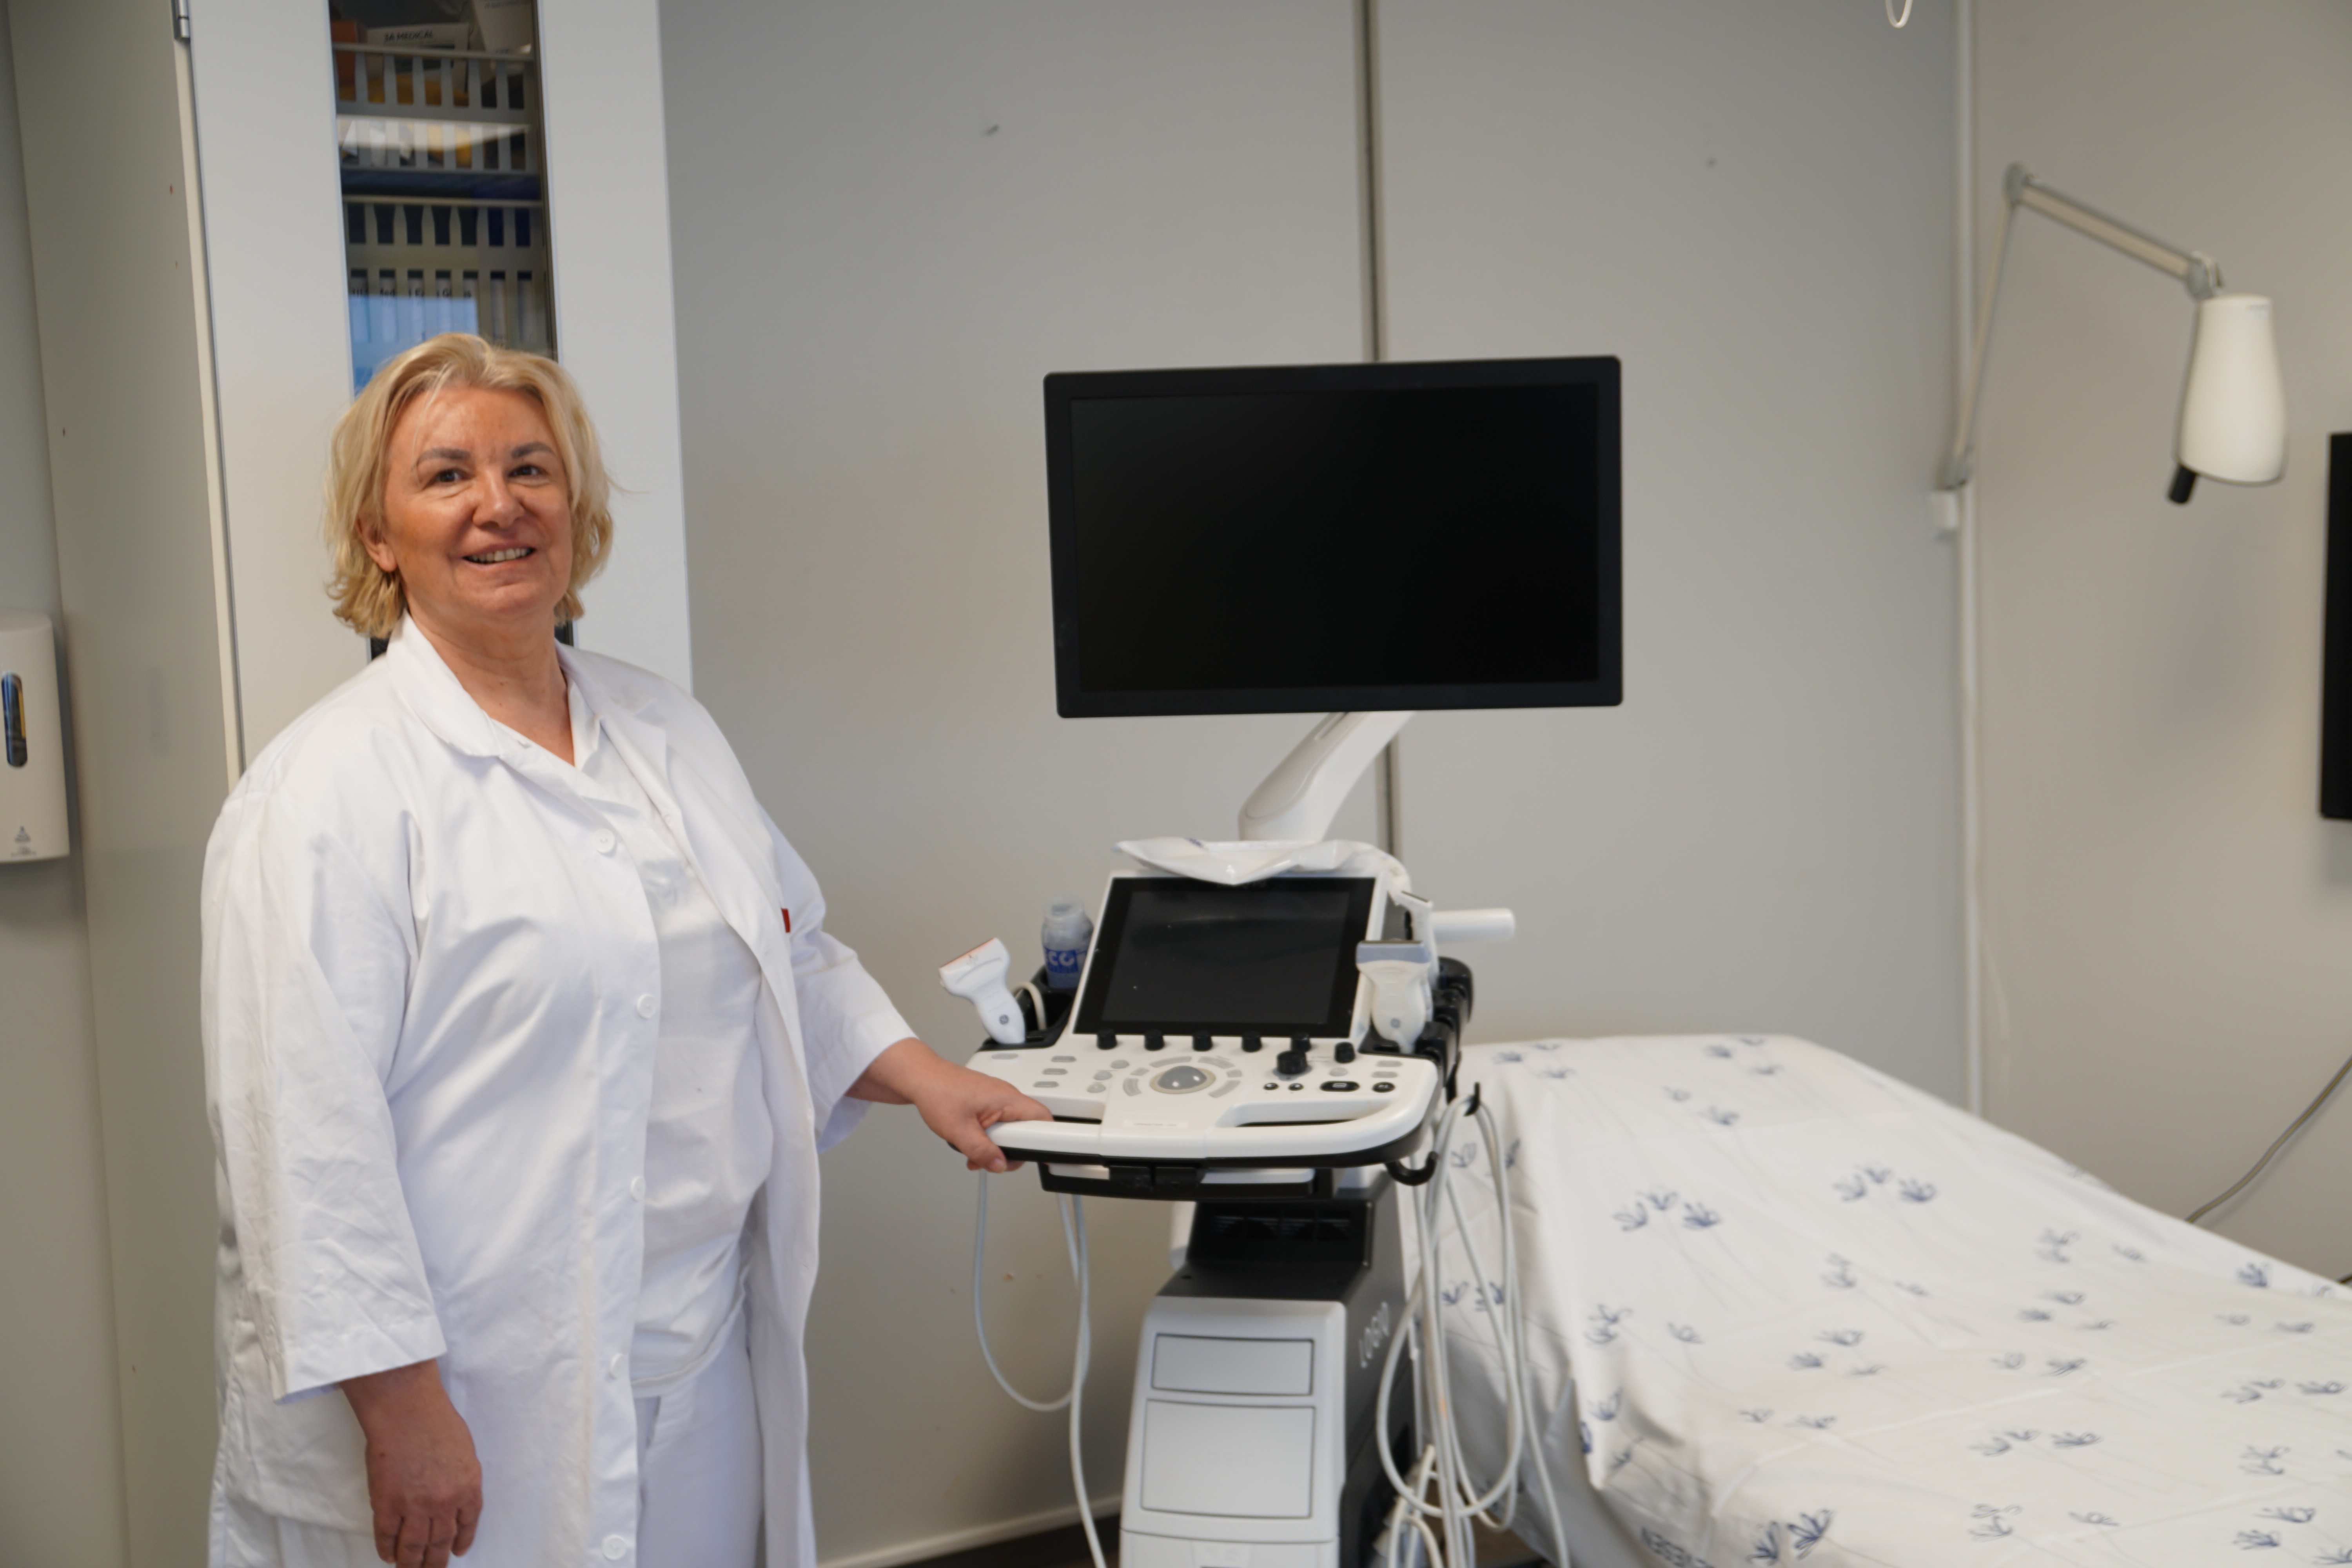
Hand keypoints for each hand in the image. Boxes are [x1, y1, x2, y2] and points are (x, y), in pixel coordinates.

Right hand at [341, 1360, 481, 1565]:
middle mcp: (444, 1502)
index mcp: (468, 1486)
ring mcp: (414, 1506)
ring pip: (414, 1546)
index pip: (467, 1524)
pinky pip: (387, 1537)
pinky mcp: (387, 1504)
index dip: (461, 1540)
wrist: (406, 1411)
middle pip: (440, 1542)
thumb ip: (460, 1476)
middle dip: (436, 1561)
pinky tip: (389, 1556)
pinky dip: (387, 1549)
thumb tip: (454, 1496)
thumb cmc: (436, 1421)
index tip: (457, 1551)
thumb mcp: (464, 1450)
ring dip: (412, 1563)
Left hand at [849, 1038, 1051, 1171]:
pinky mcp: (987, 1102)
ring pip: (1010, 1128)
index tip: (1039, 1156)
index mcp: (1007, 1099)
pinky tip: (970, 1143)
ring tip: (974, 1152)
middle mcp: (1006, 1096)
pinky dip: (988, 1137)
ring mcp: (997, 1098)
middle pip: (1027, 1128)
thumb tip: (999, 1165)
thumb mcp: (959, 1131)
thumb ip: (982, 1151)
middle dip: (1011, 1149)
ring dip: (996, 1145)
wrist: (921, 1078)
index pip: (1043, 1118)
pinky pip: (998, 1122)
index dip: (1045, 1140)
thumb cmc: (938, 1093)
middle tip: (993, 1159)